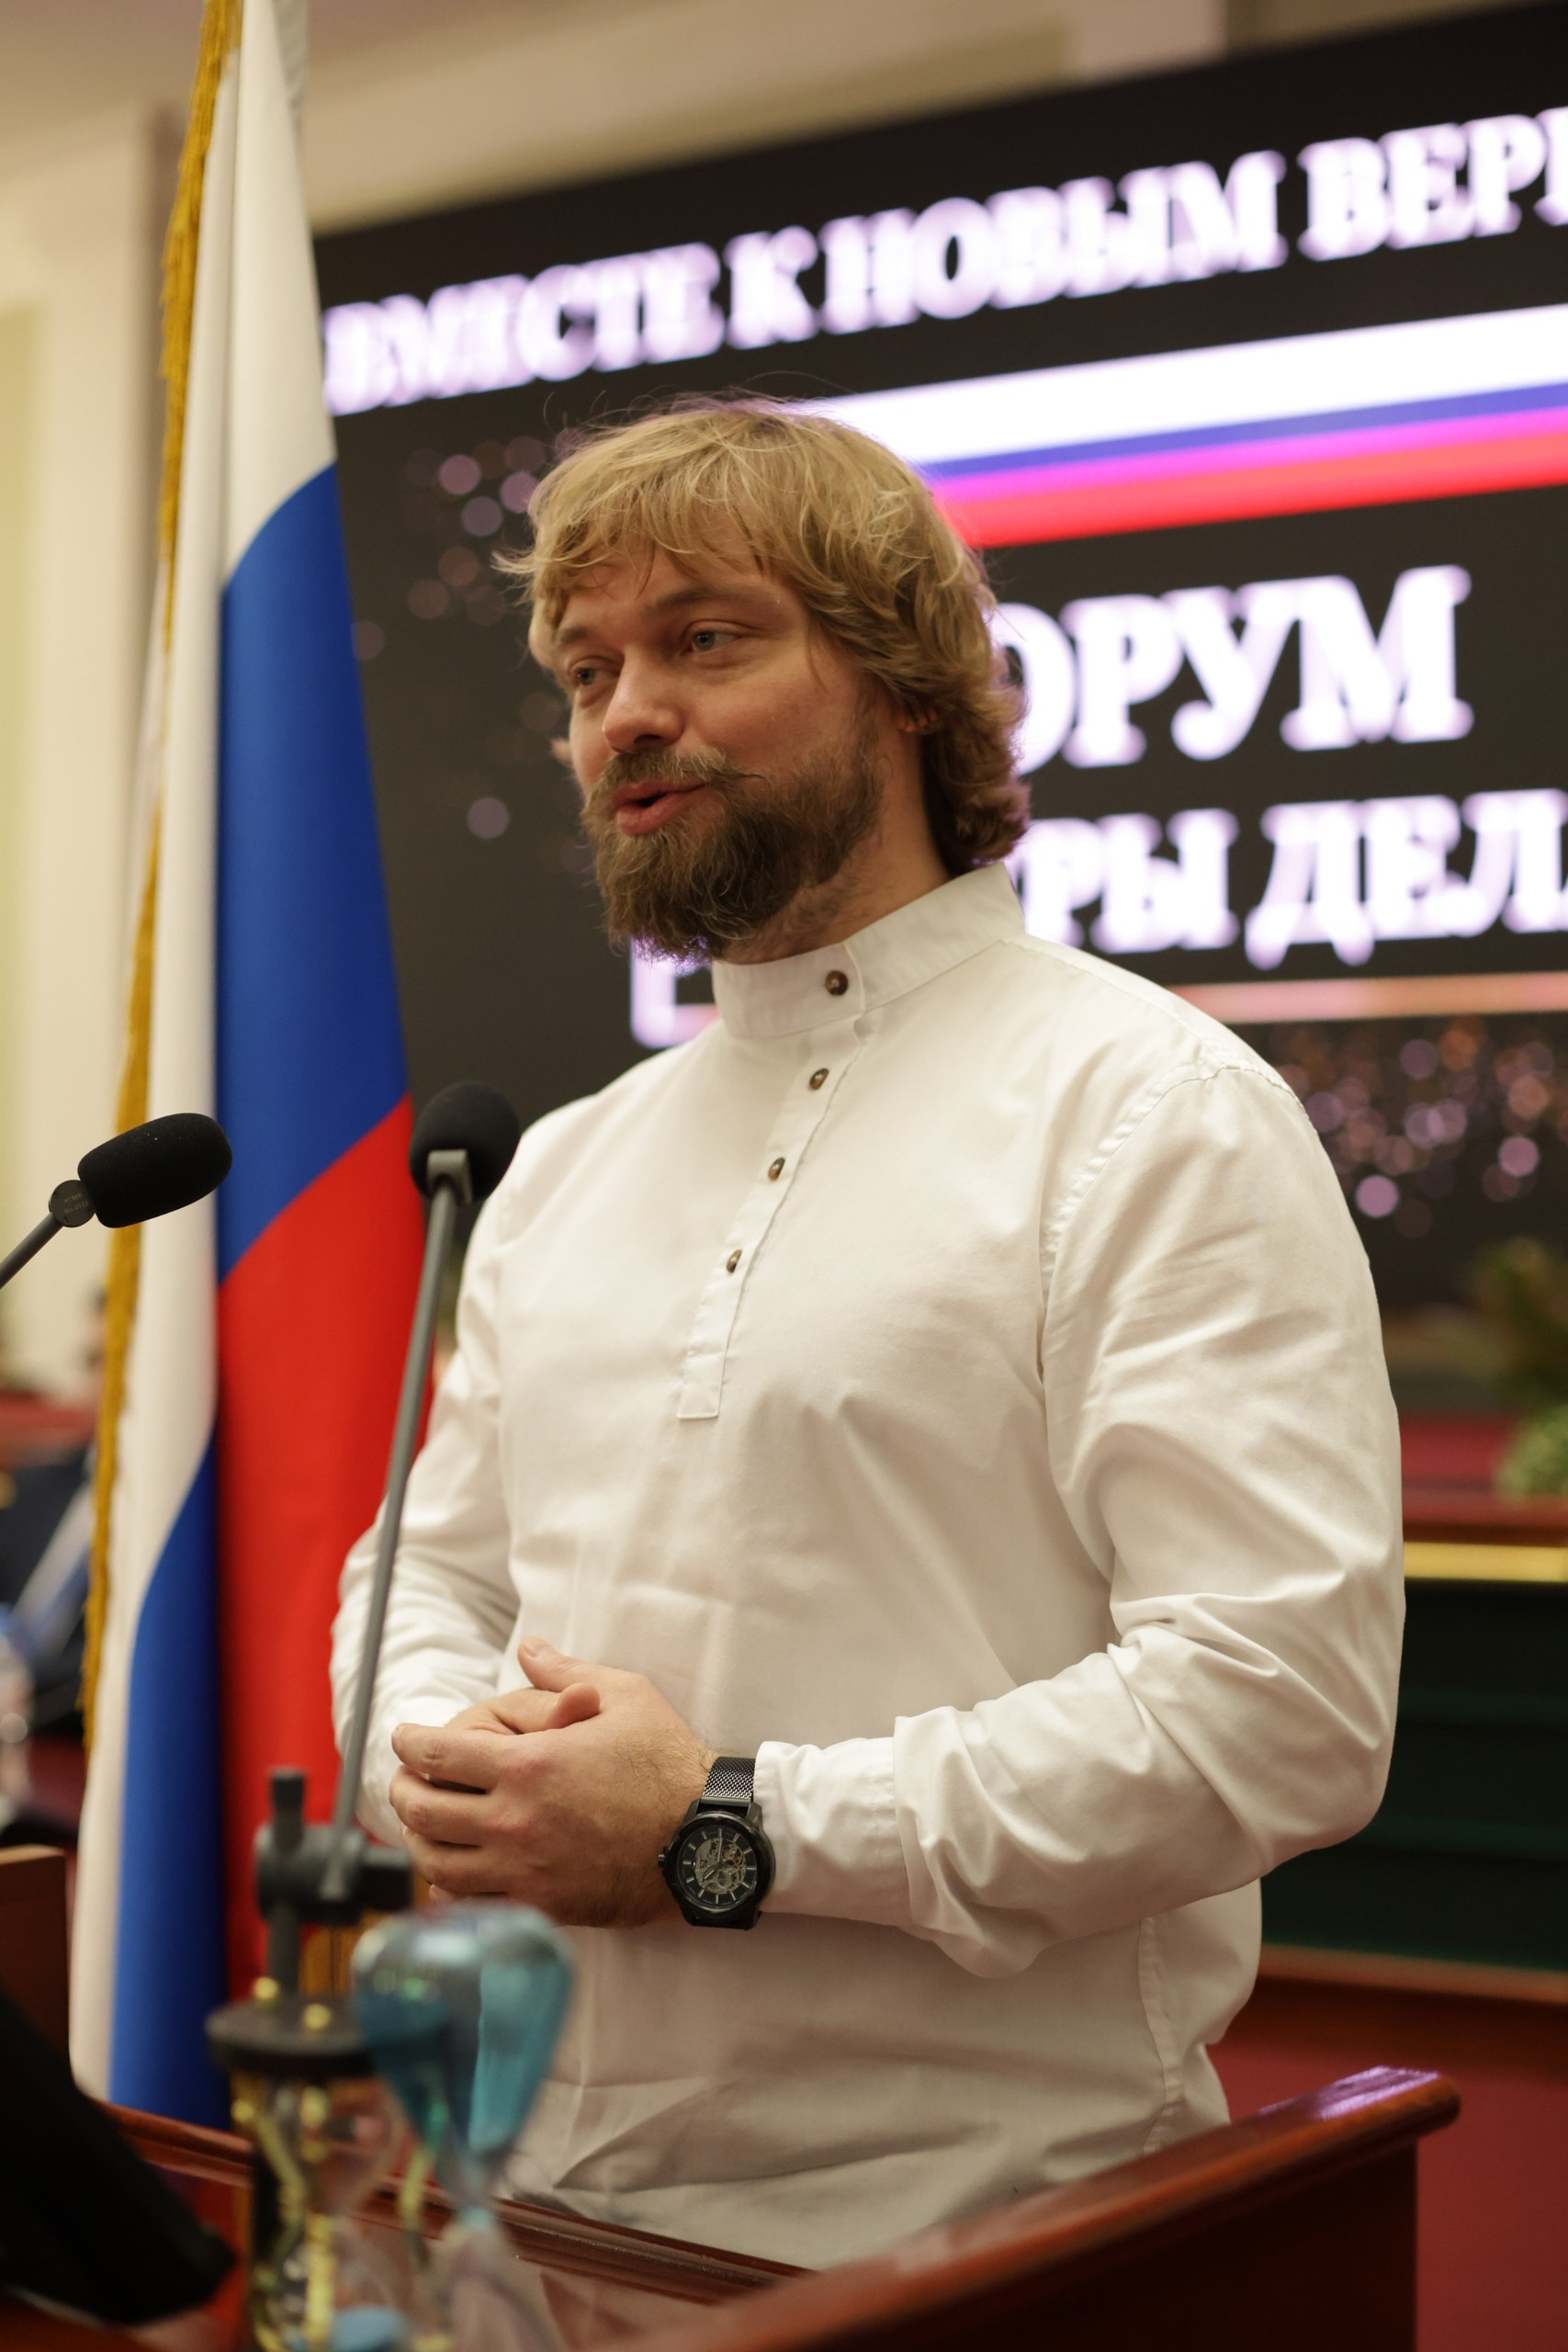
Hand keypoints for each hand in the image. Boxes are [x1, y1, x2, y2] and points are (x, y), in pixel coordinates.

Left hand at [389, 1638, 715, 1926]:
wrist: (705, 1839)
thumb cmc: (668, 1764)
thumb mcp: (625, 1697)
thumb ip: (566, 1673)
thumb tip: (530, 1648)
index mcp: (528, 1767)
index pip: (436, 1755)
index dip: (409, 1742)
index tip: (404, 1736)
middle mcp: (515, 1822)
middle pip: (422, 1811)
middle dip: (403, 1789)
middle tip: (405, 1777)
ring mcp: (524, 1871)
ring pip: (437, 1863)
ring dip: (418, 1839)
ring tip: (422, 1823)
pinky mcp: (541, 1906)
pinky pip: (471, 1901)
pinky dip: (450, 1884)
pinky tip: (454, 1868)